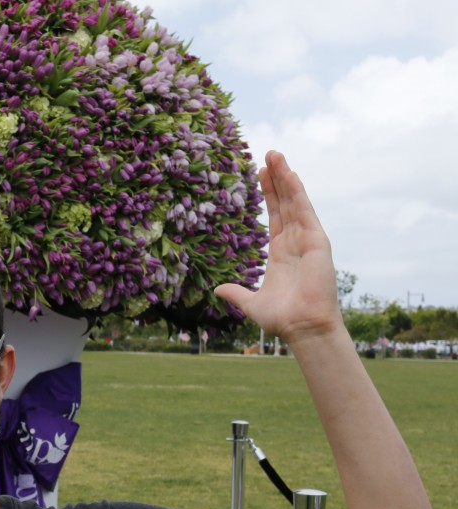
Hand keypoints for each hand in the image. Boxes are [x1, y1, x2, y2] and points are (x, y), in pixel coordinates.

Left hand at [215, 151, 343, 343]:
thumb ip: (236, 293)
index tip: (260, 173)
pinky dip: (297, 192)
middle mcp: (294, 242)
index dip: (268, 194)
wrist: (302, 327)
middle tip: (267, 154)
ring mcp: (307, 240)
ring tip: (275, 154)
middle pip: (284, 203)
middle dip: (276, 179)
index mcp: (280, 253)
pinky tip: (290, 174)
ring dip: (285, 177)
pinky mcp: (317, 241)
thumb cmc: (281, 318)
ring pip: (294, 202)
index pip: (274, 216)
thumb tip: (218, 290)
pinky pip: (305, 211)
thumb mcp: (251, 302)